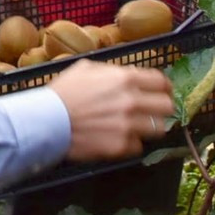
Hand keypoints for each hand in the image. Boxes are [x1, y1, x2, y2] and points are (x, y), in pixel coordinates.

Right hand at [47, 60, 173, 161]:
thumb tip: (130, 75)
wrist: (48, 120)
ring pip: (159, 128)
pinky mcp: (122, 146)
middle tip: (150, 110)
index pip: (162, 82)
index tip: (160, 91)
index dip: (163, 86)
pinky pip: (139, 146)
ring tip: (134, 126)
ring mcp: (129, 126)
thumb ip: (113, 71)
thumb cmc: (64, 91)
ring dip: (148, 126)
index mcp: (126, 79)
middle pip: (167, 106)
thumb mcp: (87, 68)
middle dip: (160, 107)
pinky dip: (130, 143)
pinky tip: (116, 137)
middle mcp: (133, 102)